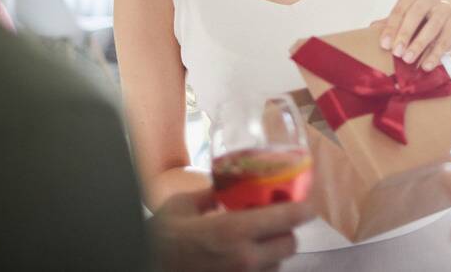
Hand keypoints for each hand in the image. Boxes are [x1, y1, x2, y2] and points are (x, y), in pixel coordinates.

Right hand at [150, 188, 313, 271]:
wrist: (144, 266)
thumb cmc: (159, 239)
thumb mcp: (181, 206)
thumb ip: (210, 194)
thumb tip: (224, 186)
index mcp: (234, 231)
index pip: (288, 219)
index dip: (302, 210)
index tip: (306, 206)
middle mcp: (245, 259)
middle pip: (290, 245)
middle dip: (286, 233)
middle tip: (276, 224)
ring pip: (277, 266)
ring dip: (272, 254)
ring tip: (255, 245)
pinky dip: (258, 269)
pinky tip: (243, 261)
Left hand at [372, 0, 450, 71]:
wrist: (450, 31)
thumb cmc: (421, 24)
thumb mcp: (405, 22)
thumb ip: (390, 24)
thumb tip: (370, 29)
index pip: (401, 8)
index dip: (391, 27)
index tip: (384, 45)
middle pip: (417, 13)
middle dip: (405, 33)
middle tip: (396, 53)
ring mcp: (446, 8)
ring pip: (433, 26)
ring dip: (419, 44)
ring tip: (408, 60)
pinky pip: (446, 40)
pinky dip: (434, 54)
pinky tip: (425, 66)